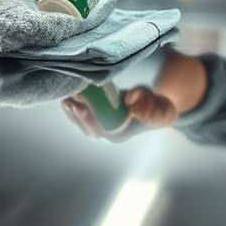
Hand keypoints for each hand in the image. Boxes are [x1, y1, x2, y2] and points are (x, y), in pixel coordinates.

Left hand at [61, 87, 176, 142]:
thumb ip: (149, 106)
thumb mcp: (161, 109)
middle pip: (85, 126)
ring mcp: (100, 122)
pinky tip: (66, 92)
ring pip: (80, 119)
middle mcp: (106, 131)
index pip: (100, 131)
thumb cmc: (159, 108)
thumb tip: (131, 99)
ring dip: (71, 108)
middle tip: (68, 100)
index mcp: (119, 134)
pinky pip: (80, 110)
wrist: (156, 102)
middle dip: (75, 114)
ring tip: (64, 95)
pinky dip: (73, 102)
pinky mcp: (95, 112)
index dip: (88, 121)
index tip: (80, 108)